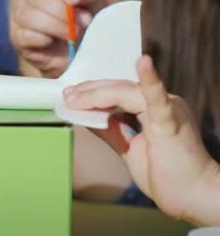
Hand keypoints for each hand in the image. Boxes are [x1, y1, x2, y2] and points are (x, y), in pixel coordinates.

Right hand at [10, 0, 104, 77]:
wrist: (77, 53)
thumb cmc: (83, 23)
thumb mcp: (93, 3)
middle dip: (61, 11)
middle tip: (81, 24)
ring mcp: (20, 17)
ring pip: (29, 15)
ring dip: (53, 26)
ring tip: (71, 35)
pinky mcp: (18, 38)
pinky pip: (25, 35)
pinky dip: (42, 39)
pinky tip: (52, 42)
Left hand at [63, 55, 219, 223]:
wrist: (193, 197)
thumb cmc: (167, 173)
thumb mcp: (127, 147)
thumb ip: (109, 130)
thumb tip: (86, 115)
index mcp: (153, 108)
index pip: (117, 91)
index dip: (91, 93)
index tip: (69, 97)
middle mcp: (162, 103)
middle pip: (119, 88)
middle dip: (89, 91)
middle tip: (66, 96)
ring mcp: (169, 110)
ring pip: (127, 91)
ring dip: (98, 94)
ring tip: (75, 99)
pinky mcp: (171, 122)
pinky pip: (158, 99)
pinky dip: (150, 81)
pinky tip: (143, 63)